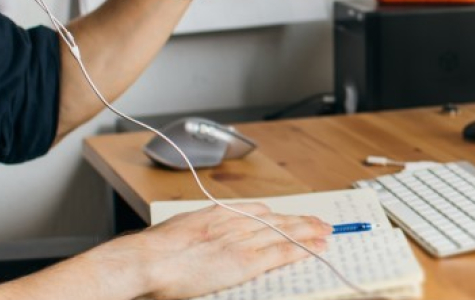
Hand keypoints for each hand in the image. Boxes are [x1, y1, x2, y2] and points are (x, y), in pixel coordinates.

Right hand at [98, 203, 330, 298]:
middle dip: (301, 221)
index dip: (278, 216)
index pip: (258, 211)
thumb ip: (196, 233)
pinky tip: (316, 249)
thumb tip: (197, 238)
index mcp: (218, 214)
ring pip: (285, 232)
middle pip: (277, 219)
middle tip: (321, 222)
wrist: (148, 259)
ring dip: (309, 232)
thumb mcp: (179, 231)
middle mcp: (235, 222)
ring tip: (327, 232)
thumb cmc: (154, 251)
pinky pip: (281, 253)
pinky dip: (302, 250)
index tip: (290, 216)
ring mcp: (242, 241)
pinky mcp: (246, 261)